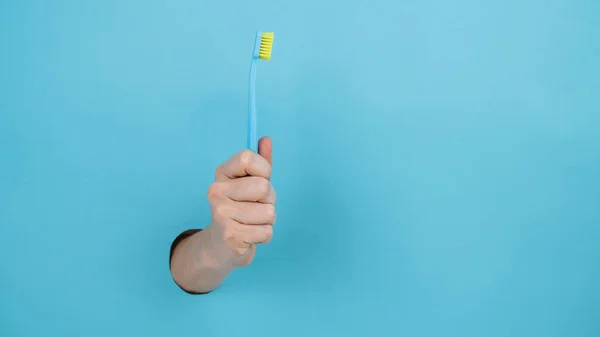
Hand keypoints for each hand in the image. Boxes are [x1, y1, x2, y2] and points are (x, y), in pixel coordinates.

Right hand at [204, 137, 275, 267]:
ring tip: (252, 223)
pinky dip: (264, 236)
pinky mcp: (230, 235)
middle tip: (256, 206)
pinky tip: (250, 235)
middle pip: (263, 187)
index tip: (262, 178)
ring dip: (267, 220)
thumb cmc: (240, 210)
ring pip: (268, 212)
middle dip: (269, 199)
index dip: (264, 169)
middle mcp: (217, 191)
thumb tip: (266, 139)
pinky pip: (266, 231)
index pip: (247, 158)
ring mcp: (221, 213)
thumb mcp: (249, 184)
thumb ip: (260, 163)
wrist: (219, 247)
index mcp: (222, 174)